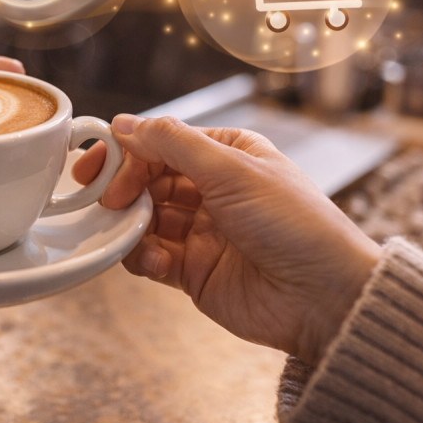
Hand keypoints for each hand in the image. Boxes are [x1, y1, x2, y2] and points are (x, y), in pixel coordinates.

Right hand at [72, 115, 380, 364]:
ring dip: (131, 225)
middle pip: (147, 180)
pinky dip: (143, 258)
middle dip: (123, 189)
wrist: (324, 299)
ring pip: (144, 219)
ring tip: (130, 232)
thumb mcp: (232, 170)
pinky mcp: (194, 271)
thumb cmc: (297, 226)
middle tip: (107, 200)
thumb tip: (125, 123)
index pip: (162, 143)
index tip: (99, 165)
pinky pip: (151, 257)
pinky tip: (156, 262)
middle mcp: (213, 190)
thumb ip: (172, 143)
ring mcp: (202, 231)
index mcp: (228, 155)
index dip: (128, 152)